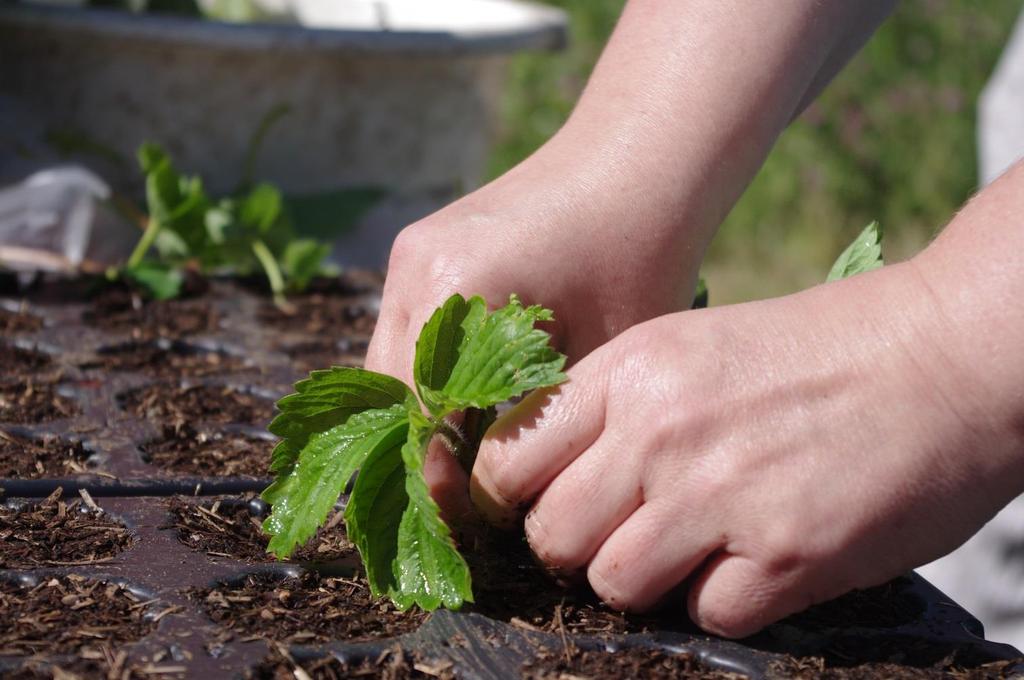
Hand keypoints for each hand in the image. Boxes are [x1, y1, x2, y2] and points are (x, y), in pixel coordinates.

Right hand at [365, 141, 700, 520]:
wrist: (636, 163)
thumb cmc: (639, 256)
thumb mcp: (597, 356)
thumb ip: (534, 422)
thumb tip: (496, 489)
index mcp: (458, 287)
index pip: (414, 411)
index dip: (431, 474)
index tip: (461, 517)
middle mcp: (415, 265)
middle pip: (384, 390)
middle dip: (413, 451)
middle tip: (454, 503)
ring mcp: (412, 251)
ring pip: (388, 363)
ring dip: (415, 414)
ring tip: (458, 462)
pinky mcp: (423, 248)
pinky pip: (407, 332)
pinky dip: (425, 376)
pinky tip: (464, 406)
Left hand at [469, 260, 1023, 636]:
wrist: (941, 355)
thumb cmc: (814, 352)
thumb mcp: (689, 348)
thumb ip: (614, 409)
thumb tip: (554, 478)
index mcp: (628, 370)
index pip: (509, 461)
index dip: (517, 500)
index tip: (546, 508)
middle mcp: (659, 431)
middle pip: (552, 536)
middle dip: (577, 549)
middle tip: (625, 535)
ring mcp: (719, 494)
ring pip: (614, 584)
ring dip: (648, 581)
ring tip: (696, 548)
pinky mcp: (786, 554)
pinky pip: (706, 614)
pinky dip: (725, 600)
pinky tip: (759, 559)